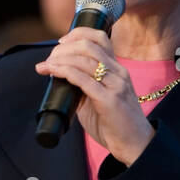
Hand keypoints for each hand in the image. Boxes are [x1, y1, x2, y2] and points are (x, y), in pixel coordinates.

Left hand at [34, 27, 154, 165]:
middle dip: (63, 49)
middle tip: (48, 59)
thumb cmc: (114, 124)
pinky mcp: (109, 100)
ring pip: (84, 60)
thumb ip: (83, 87)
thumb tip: (60, 79)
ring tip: (45, 66)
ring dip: (59, 60)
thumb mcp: (98, 98)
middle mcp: (118, 73)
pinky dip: (64, 71)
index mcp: (117, 69)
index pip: (100, 38)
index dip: (77, 34)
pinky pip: (83, 79)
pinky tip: (53, 72)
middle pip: (89, 45)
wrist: (134, 145)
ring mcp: (115, 85)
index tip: (60, 43)